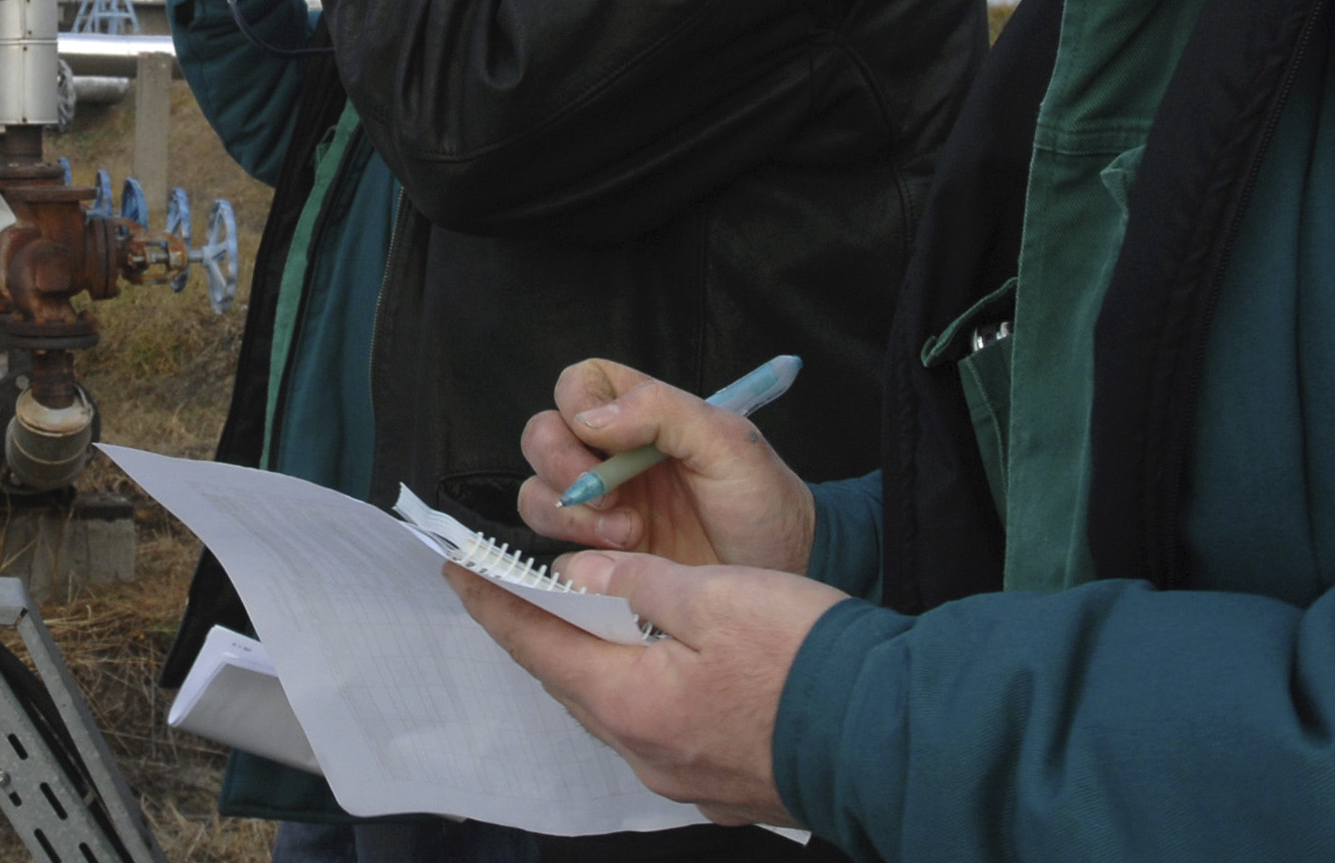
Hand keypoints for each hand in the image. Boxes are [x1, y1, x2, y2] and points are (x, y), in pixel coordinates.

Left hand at [448, 553, 845, 825]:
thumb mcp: (717, 596)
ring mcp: (684, 777)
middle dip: (537, 631)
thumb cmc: (811, 663)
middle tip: (508, 587)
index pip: (536, 644)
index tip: (458, 571)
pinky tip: (648, 664)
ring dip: (589, 661)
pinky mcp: (722, 784)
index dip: (494, 603)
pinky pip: (655, 729)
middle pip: (569, 681)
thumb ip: (637, 583)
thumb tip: (580, 575)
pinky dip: (636, 689)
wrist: (896, 739)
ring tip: (573, 616)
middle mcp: (647, 752)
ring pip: (611, 708)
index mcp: (632, 702)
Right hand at [516, 360, 814, 574]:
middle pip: (542, 436)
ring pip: (536, 492)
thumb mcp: (728, 444)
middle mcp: (608, 455)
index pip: (578, 384)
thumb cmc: (763, 503)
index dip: (576, 404)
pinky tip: (617, 563)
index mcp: (639, 415)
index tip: (604, 440)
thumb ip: (662, 411)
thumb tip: (589, 418)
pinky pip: (551, 546)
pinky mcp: (597, 554)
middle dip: (561, 466)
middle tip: (607, 499)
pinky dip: (570, 552)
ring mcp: (600, 506)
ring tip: (626, 536)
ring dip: (568, 513)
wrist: (782, 576)